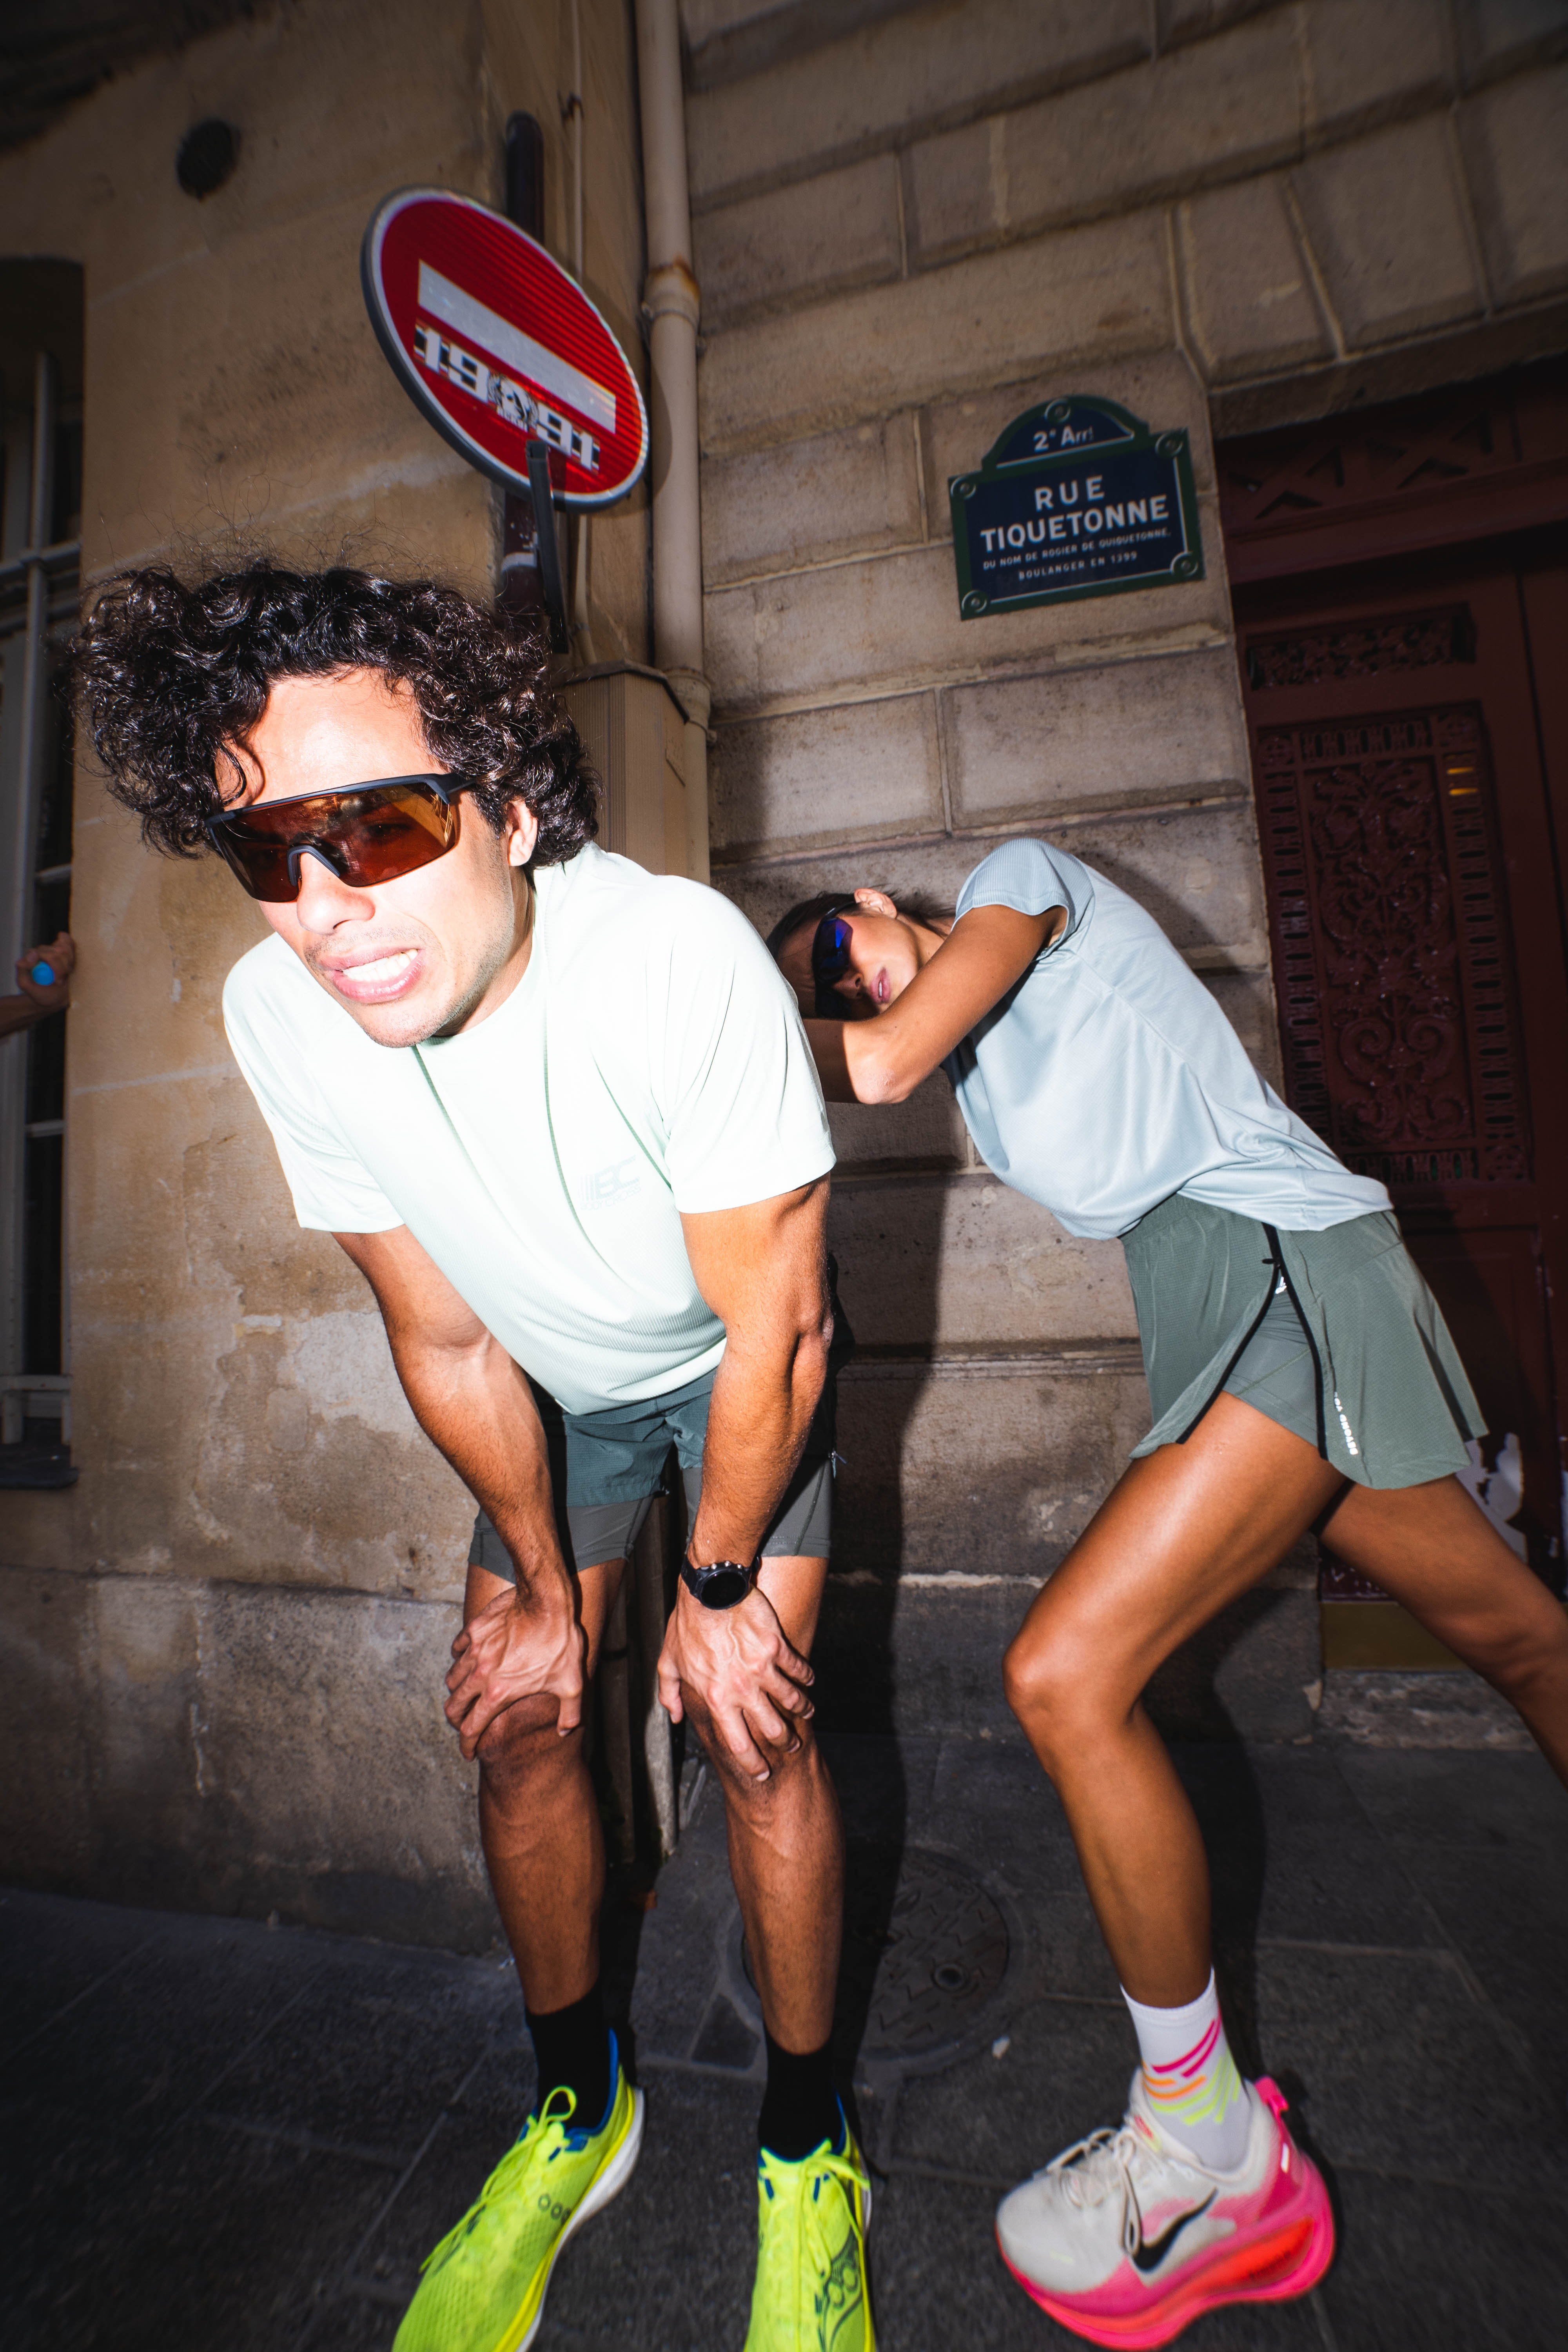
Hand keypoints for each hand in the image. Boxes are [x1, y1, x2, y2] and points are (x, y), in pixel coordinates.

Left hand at [16, 932, 73, 1010]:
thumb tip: (33, 953)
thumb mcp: (25, 984)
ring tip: (63, 975)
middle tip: (60, 981)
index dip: (56, 967)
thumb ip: (22, 968)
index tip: (58, 981)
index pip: (45, 953)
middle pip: (58, 951)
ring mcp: (52, 948)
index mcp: (30, 956)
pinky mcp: (62, 947)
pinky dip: (72, 955)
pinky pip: (69, 942)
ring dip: (68, 965)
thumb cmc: (40, 992)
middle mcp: (40, 950)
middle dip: (62, 969)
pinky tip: (69, 965)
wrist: (54, 998)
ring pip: (65, 949)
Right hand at [445, 1579, 584, 1758]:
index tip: (469, 1753)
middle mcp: (480, 1675)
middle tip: (464, 1724)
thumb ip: (569, 1713)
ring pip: (452, 1679)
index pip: (472, 1728)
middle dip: (457, 1721)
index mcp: (499, 1694)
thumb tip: (565, 1732)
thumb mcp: (572, 1683)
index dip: (467, 1745)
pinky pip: (456, 1649)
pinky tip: (468, 1659)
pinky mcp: (474, 1630)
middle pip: (454, 1707)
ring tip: (466, 1694)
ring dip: (457, 1691)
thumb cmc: (560, 1642)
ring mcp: (474, 1651)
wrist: (547, 1601)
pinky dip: (459, 1659)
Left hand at [657, 1580, 813, 1781]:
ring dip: (802, 1710)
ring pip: (792, 1700)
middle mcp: (742, 1689)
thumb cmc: (687, 1626)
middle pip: (772, 1728)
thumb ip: (670, 1693)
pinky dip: (806, 1677)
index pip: (739, 1743)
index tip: (761, 1772)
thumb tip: (674, 1715)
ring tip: (807, 1713)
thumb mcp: (669, 1662)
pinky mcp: (777, 1647)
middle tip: (791, 1746)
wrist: (709, 1592)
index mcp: (717, 1698)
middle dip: (785, 1742)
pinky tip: (809, 1680)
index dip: (752, 1763)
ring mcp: (762, 1669)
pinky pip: (797, 1668)